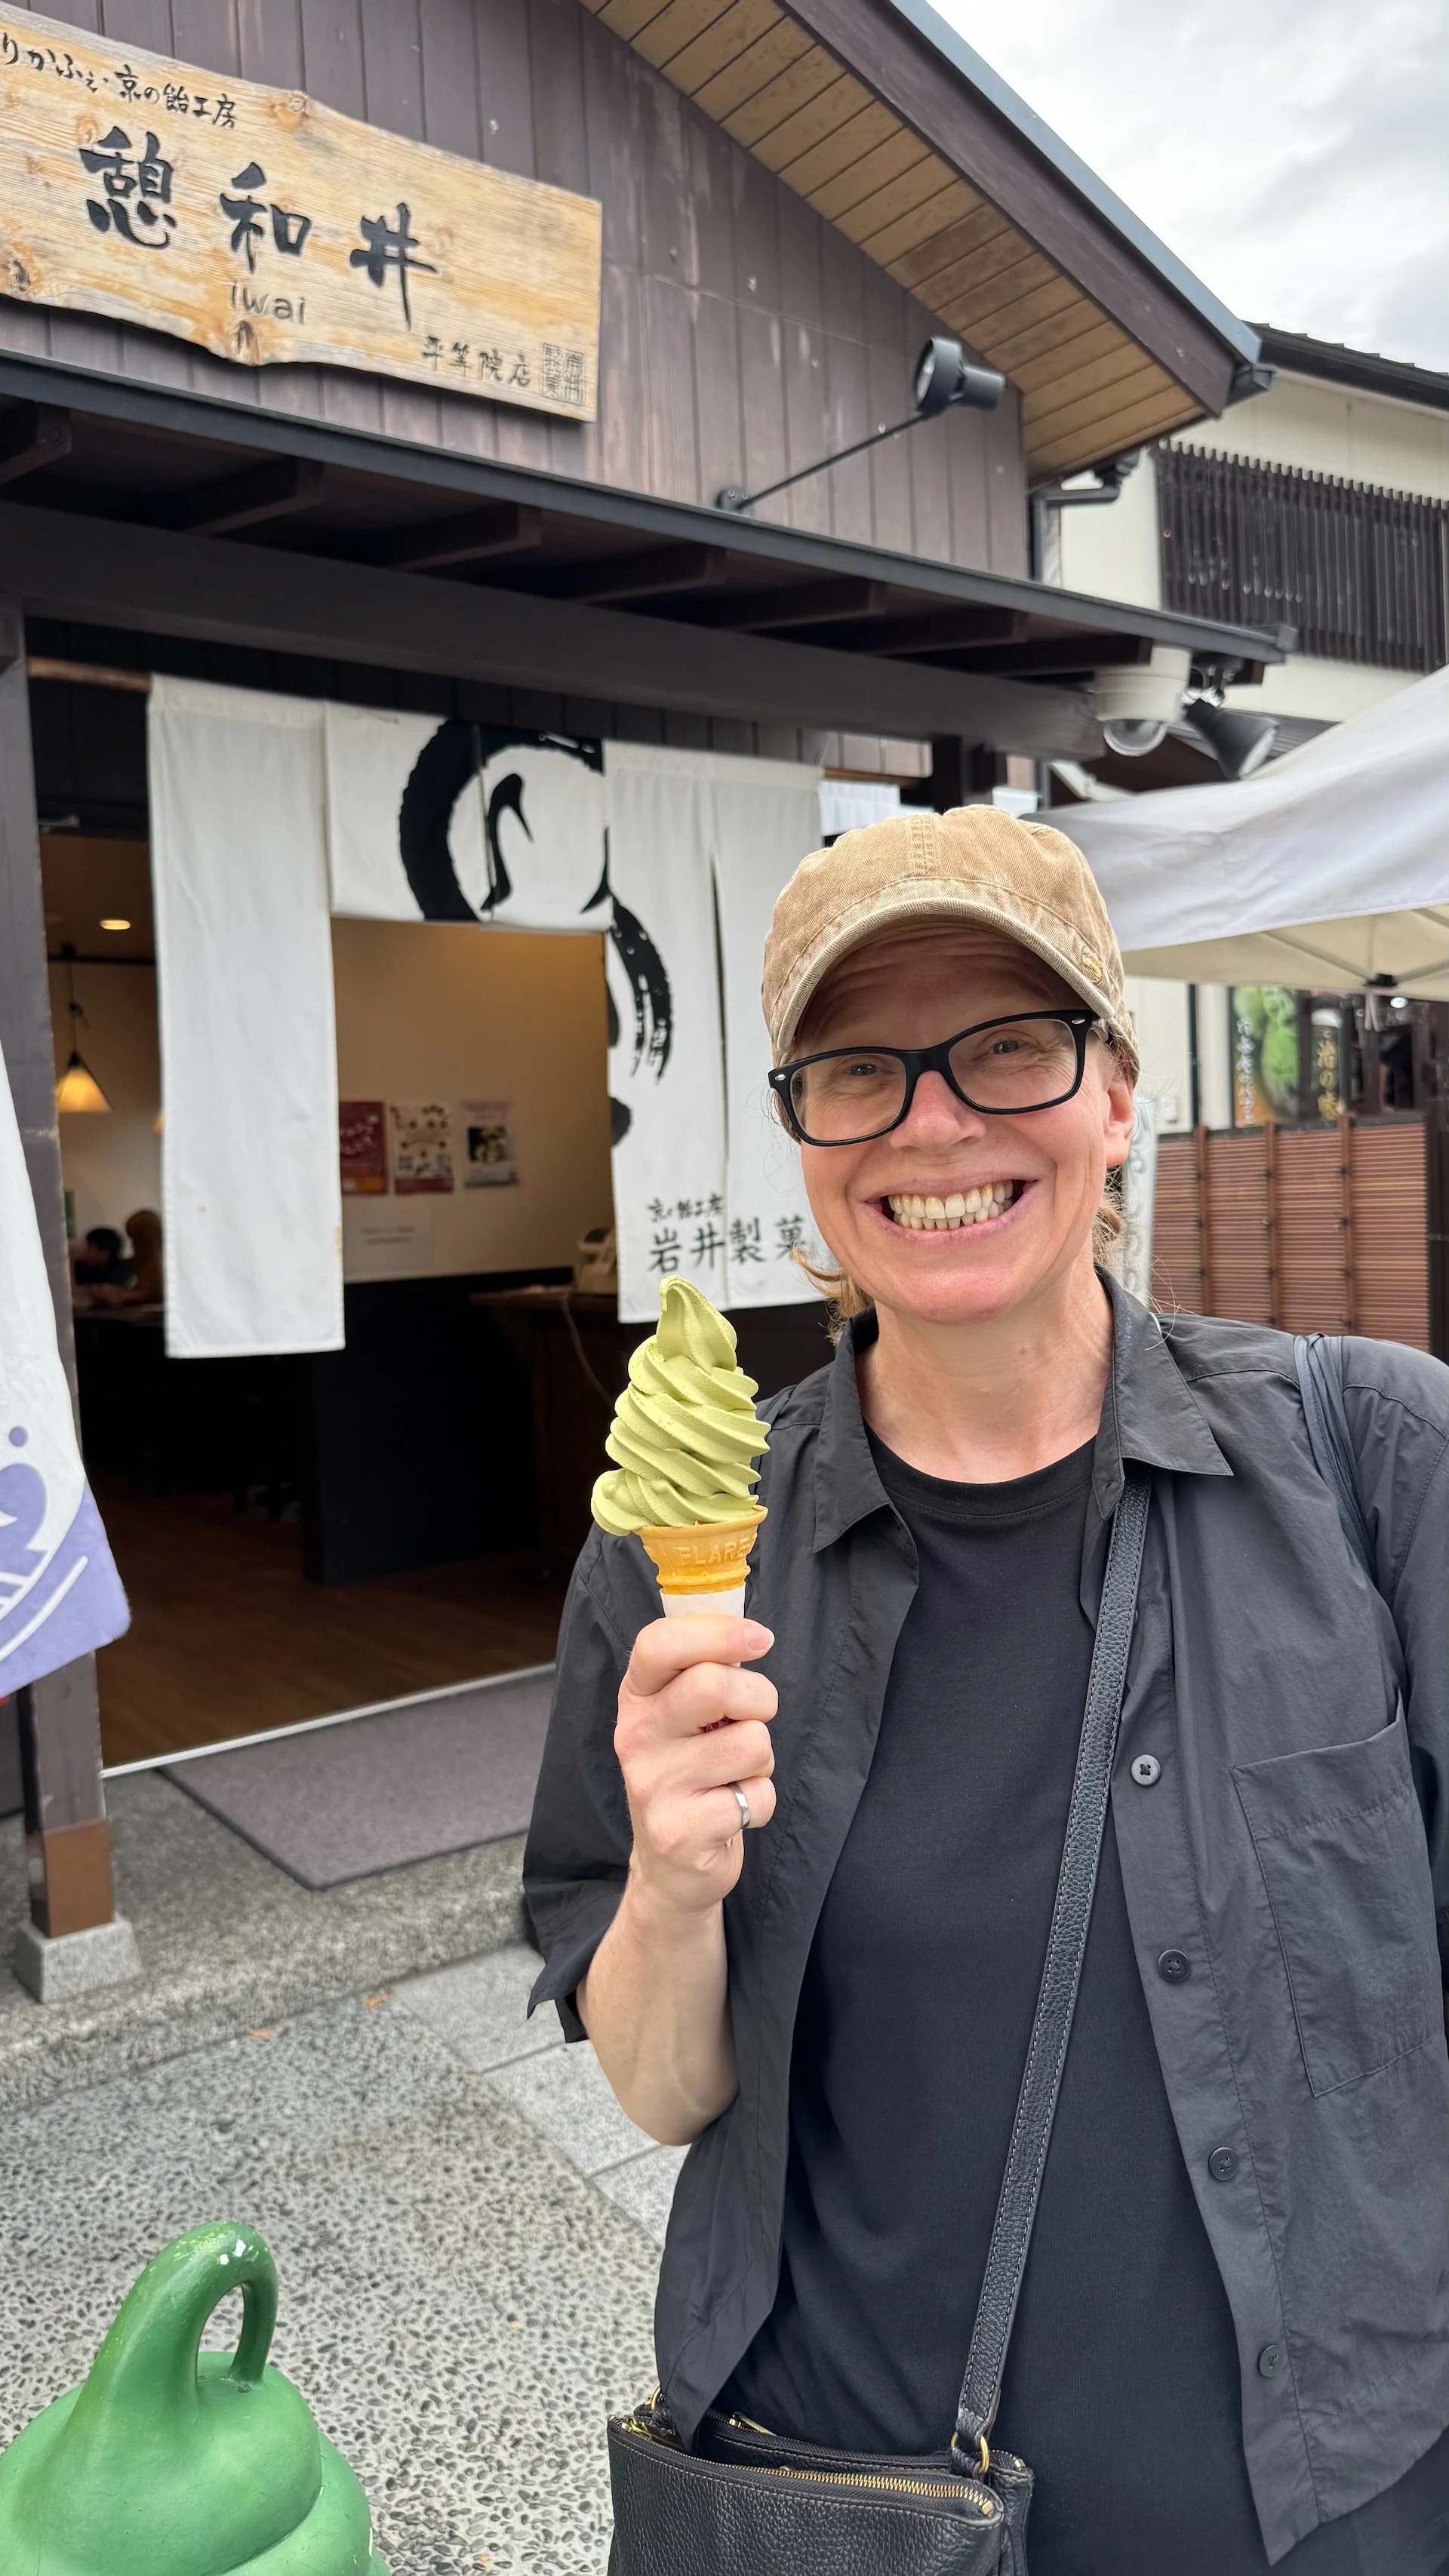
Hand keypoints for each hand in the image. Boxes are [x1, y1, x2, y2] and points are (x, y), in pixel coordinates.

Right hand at [614, 1615, 777, 1916]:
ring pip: (751, 1741)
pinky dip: (760, 1802)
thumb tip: (750, 1632)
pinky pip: (757, 1795)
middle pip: (713, 1685)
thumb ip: (703, 1671)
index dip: (718, 1631)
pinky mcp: (680, 1832)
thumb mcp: (681, 1716)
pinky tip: (732, 1810)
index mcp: (637, 1697)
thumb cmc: (690, 1773)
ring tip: (735, 1773)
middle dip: (759, 1697)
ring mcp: (654, 1785)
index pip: (659, 1643)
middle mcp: (636, 1736)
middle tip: (751, 1719)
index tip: (759, 1638)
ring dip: (762, 1757)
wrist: (670, 1865)